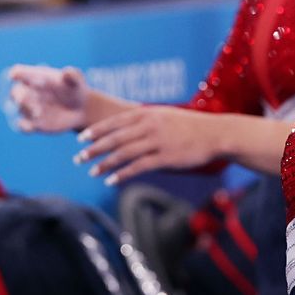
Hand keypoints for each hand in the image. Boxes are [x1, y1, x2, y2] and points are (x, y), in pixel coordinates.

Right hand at [7, 64, 89, 132]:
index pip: (18, 72)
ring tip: (38, 112)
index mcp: (34, 77)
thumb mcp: (77, 80)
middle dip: (18, 95)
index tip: (14, 75)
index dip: (15, 74)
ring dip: (26, 110)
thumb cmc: (75, 89)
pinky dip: (23, 127)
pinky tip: (31, 127)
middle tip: (24, 99)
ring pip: (19, 109)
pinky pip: (22, 126)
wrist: (81, 109)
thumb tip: (67, 72)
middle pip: (15, 92)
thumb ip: (72, 75)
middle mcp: (29, 92)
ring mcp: (30, 109)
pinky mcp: (34, 124)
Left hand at [75, 104, 219, 183]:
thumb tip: (125, 129)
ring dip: (104, 163)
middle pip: (114, 138)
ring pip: (123, 153)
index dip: (96, 131)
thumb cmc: (189, 126)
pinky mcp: (165, 158)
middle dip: (94, 148)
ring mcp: (157, 141)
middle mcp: (149, 126)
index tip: (81, 139)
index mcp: (146, 113)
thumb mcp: (163, 115)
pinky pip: (138, 167)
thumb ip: (144, 120)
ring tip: (92, 172)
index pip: (114, 122)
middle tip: (78, 158)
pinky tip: (111, 181)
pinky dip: (122, 174)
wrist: (215, 133)